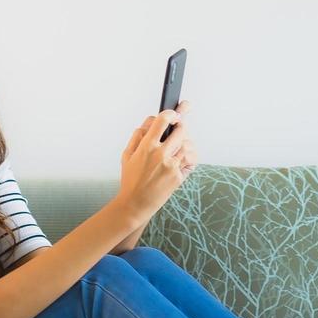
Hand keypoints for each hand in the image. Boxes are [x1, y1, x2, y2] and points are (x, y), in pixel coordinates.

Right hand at [117, 99, 194, 222]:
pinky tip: (182, 158)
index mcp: (146, 146)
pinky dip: (188, 156)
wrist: (135, 204)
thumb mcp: (127, 155)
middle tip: (179, 125)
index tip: (173, 113)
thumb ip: (138, 136)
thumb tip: (150, 122)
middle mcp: (160, 154)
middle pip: (181, 130)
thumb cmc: (130, 180)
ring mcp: (171, 166)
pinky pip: (190, 160)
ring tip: (178, 145)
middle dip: (181, 125)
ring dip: (185, 142)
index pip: (162, 120)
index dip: (171, 113)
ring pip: (187, 144)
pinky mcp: (178, 176)